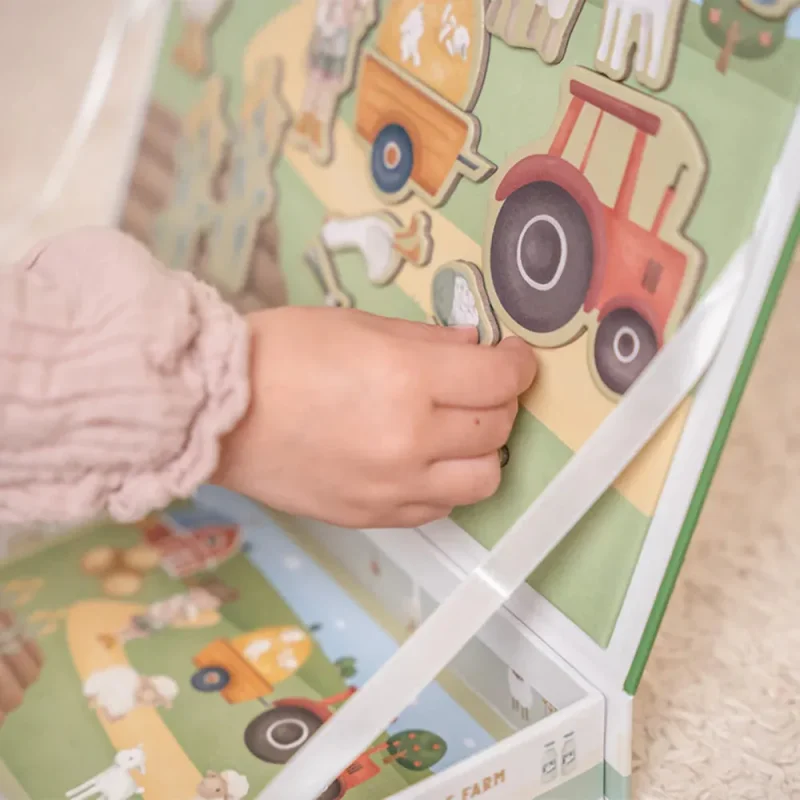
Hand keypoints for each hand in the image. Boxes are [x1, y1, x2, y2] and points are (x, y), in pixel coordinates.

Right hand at [213, 306, 536, 527]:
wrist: (218, 414)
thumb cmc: (280, 353)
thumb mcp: (357, 325)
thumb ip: (426, 340)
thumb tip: (474, 347)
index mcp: (407, 380)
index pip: (499, 380)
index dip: (517, 364)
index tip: (511, 356)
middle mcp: (411, 441)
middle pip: (497, 428)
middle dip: (499, 400)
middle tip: (478, 385)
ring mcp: (394, 487)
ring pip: (482, 480)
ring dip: (481, 450)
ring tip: (457, 430)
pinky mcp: (374, 517)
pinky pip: (440, 508)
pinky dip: (446, 483)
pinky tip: (423, 461)